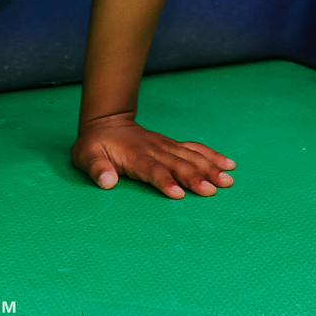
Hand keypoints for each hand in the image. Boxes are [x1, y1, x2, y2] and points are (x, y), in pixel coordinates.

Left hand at [72, 112, 235, 198]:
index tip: (179, 194)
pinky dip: (211, 156)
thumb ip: (96, 168)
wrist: (107, 122)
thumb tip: (106, 182)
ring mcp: (165, 146)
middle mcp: (154, 150)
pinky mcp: (172, 146)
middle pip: (177, 164)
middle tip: (213, 190)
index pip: (152, 169)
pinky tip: (228, 164)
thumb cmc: (95, 145)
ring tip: (228, 180)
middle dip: (195, 177)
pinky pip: (194, 149)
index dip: (165, 181)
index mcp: (134, 155)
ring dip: (209, 167)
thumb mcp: (86, 155)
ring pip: (190, 156)